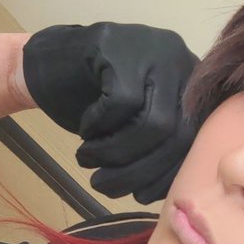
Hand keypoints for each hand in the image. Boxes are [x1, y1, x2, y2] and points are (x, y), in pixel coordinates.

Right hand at [20, 22, 200, 203]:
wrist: (49, 63)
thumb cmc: (96, 103)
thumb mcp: (139, 126)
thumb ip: (161, 148)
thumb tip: (171, 192)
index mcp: (192, 87)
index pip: (194, 140)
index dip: (166, 175)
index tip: (141, 196)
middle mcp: (181, 62)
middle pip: (176, 135)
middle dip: (139, 172)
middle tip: (105, 186)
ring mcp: (152, 50)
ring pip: (153, 123)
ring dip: (115, 154)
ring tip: (88, 160)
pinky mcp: (119, 48)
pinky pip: (120, 103)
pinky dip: (99, 126)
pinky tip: (85, 130)